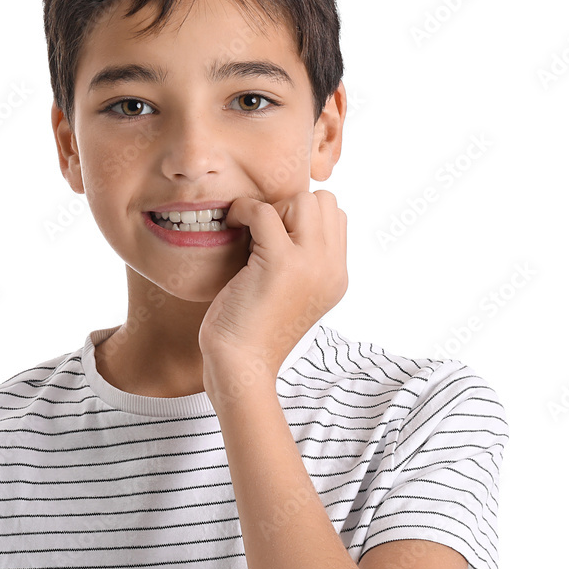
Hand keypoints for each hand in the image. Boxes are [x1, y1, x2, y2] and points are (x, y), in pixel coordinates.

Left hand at [198, 190, 347, 386]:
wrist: (242, 368)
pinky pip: (265, 211)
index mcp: (337, 277)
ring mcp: (310, 265)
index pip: (336, 217)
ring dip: (272, 207)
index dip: (302, 216)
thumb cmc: (253, 332)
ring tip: (248, 231)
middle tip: (261, 233)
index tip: (273, 234)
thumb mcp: (291, 294)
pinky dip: (244, 211)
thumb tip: (283, 219)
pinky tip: (231, 225)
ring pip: (303, 200)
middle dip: (289, 207)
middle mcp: (331, 269)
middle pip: (324, 201)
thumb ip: (300, 261)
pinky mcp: (279, 263)